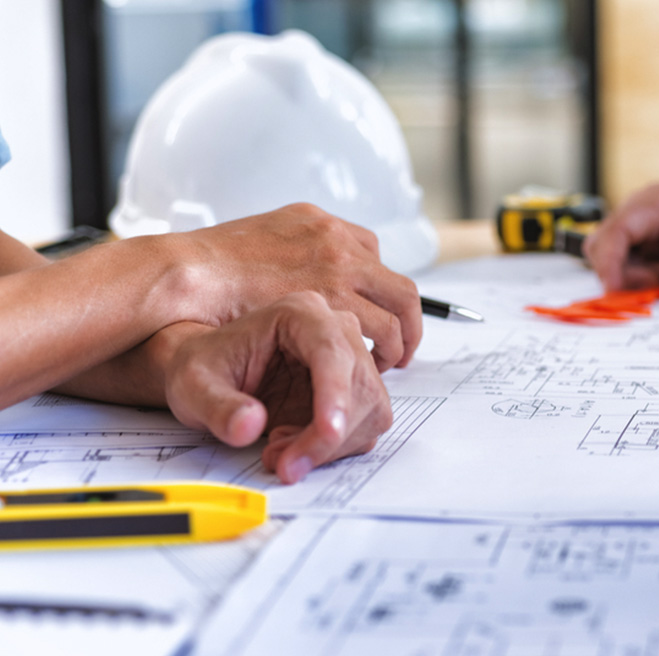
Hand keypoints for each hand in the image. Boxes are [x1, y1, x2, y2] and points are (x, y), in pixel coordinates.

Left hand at [164, 292, 392, 483]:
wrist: (210, 378)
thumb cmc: (206, 369)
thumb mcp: (193, 385)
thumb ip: (218, 407)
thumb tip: (249, 425)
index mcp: (299, 313)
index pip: (333, 350)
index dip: (335, 393)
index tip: (328, 431)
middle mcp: (334, 332)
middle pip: (360, 385)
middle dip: (328, 435)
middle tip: (286, 463)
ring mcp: (349, 363)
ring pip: (370, 410)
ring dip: (331, 445)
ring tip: (281, 451)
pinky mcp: (353, 393)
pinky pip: (365, 427)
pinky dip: (334, 449)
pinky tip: (296, 446)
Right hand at [184, 203, 422, 370]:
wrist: (185, 274)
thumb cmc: (207, 272)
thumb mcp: (254, 243)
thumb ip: (287, 257)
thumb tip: (296, 276)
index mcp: (315, 221)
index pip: (369, 250)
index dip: (376, 287)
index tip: (375, 308)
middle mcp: (333, 238)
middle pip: (396, 280)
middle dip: (408, 317)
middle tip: (403, 345)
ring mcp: (337, 265)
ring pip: (397, 307)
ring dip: (400, 337)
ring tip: (391, 361)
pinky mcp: (334, 298)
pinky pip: (379, 328)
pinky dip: (383, 349)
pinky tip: (370, 366)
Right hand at [584, 182, 658, 296]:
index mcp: (656, 202)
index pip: (615, 231)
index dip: (608, 263)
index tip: (616, 292)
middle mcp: (643, 215)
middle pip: (605, 250)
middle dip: (623, 277)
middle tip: (657, 291)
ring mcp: (646, 233)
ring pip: (619, 266)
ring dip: (641, 284)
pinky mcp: (652, 250)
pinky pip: (637, 274)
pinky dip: (651, 285)